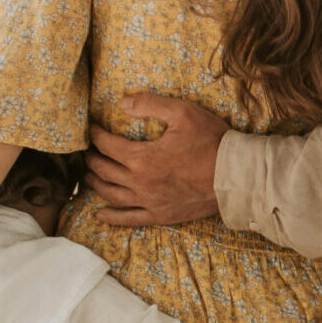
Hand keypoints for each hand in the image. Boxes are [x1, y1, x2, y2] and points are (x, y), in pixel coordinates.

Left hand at [86, 95, 227, 225]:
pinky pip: (129, 219)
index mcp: (142, 158)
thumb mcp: (182, 113)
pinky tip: (99, 214)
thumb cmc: (211, 142)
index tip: (91, 127)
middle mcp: (140, 183)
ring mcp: (149, 202)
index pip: (107, 145)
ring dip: (95, 183)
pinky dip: (112, 217)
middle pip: (104, 170)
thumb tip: (121, 103)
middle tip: (87, 150)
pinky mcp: (160, 215)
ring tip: (87, 175)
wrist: (235, 176)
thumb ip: (150, 104)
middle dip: (92, 158)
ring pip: (111, 194)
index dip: (95, 134)